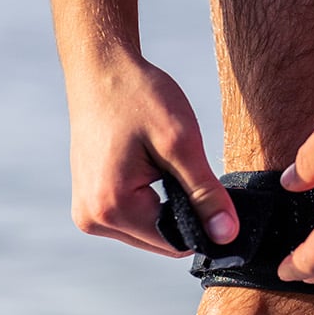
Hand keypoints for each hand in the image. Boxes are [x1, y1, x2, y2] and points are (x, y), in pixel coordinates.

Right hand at [64, 52, 237, 255]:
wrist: (100, 70)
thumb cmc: (138, 96)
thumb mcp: (181, 142)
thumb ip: (206, 194)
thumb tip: (227, 236)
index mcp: (112, 208)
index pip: (175, 244)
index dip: (203, 222)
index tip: (212, 189)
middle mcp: (93, 219)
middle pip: (161, 242)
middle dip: (183, 214)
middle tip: (184, 168)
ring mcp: (86, 214)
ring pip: (148, 233)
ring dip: (166, 207)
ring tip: (162, 165)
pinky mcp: (88, 205)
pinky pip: (131, 220)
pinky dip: (150, 203)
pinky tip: (149, 170)